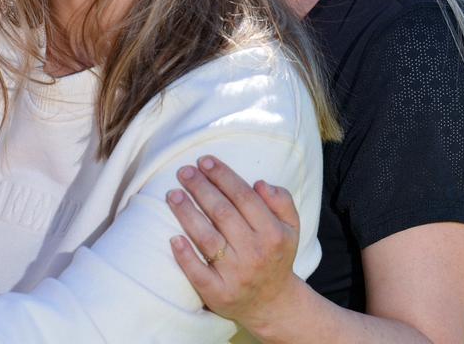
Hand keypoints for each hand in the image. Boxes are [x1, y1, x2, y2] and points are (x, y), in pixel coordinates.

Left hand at [166, 156, 307, 334]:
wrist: (273, 303)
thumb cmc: (276, 255)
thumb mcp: (291, 228)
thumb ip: (282, 201)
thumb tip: (259, 183)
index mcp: (273, 234)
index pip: (244, 197)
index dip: (223, 176)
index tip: (205, 161)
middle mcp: (255, 253)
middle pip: (222, 213)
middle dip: (201, 188)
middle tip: (184, 171)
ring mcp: (235, 275)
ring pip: (207, 238)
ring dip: (187, 213)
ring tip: (173, 194)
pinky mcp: (218, 293)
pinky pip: (198, 273)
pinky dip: (185, 256)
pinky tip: (173, 238)